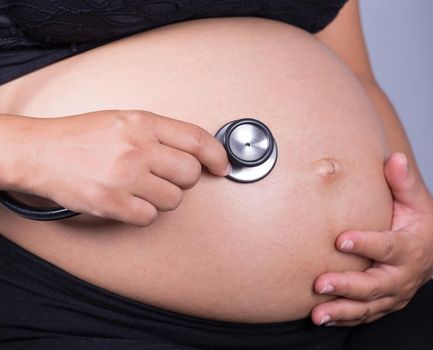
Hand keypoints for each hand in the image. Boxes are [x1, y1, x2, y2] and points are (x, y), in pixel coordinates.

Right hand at [21, 110, 230, 226]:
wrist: (39, 152)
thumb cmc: (81, 137)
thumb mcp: (123, 120)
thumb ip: (158, 133)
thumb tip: (195, 151)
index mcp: (143, 123)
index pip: (197, 139)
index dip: (217, 155)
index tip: (222, 166)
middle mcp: (137, 147)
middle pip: (190, 173)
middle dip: (184, 180)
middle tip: (165, 178)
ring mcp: (125, 176)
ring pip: (174, 199)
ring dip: (163, 199)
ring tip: (141, 189)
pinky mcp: (113, 203)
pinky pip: (150, 218)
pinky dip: (143, 214)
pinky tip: (128, 202)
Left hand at [311, 152, 432, 325]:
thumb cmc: (421, 220)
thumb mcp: (417, 199)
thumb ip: (403, 181)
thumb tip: (394, 158)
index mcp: (412, 247)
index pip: (387, 247)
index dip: (365, 244)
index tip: (340, 240)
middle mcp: (404, 275)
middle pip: (375, 285)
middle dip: (347, 286)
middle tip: (320, 283)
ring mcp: (395, 293)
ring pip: (368, 306)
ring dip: (342, 310)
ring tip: (317, 314)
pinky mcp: (386, 303)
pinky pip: (365, 315)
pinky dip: (345, 318)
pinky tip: (324, 319)